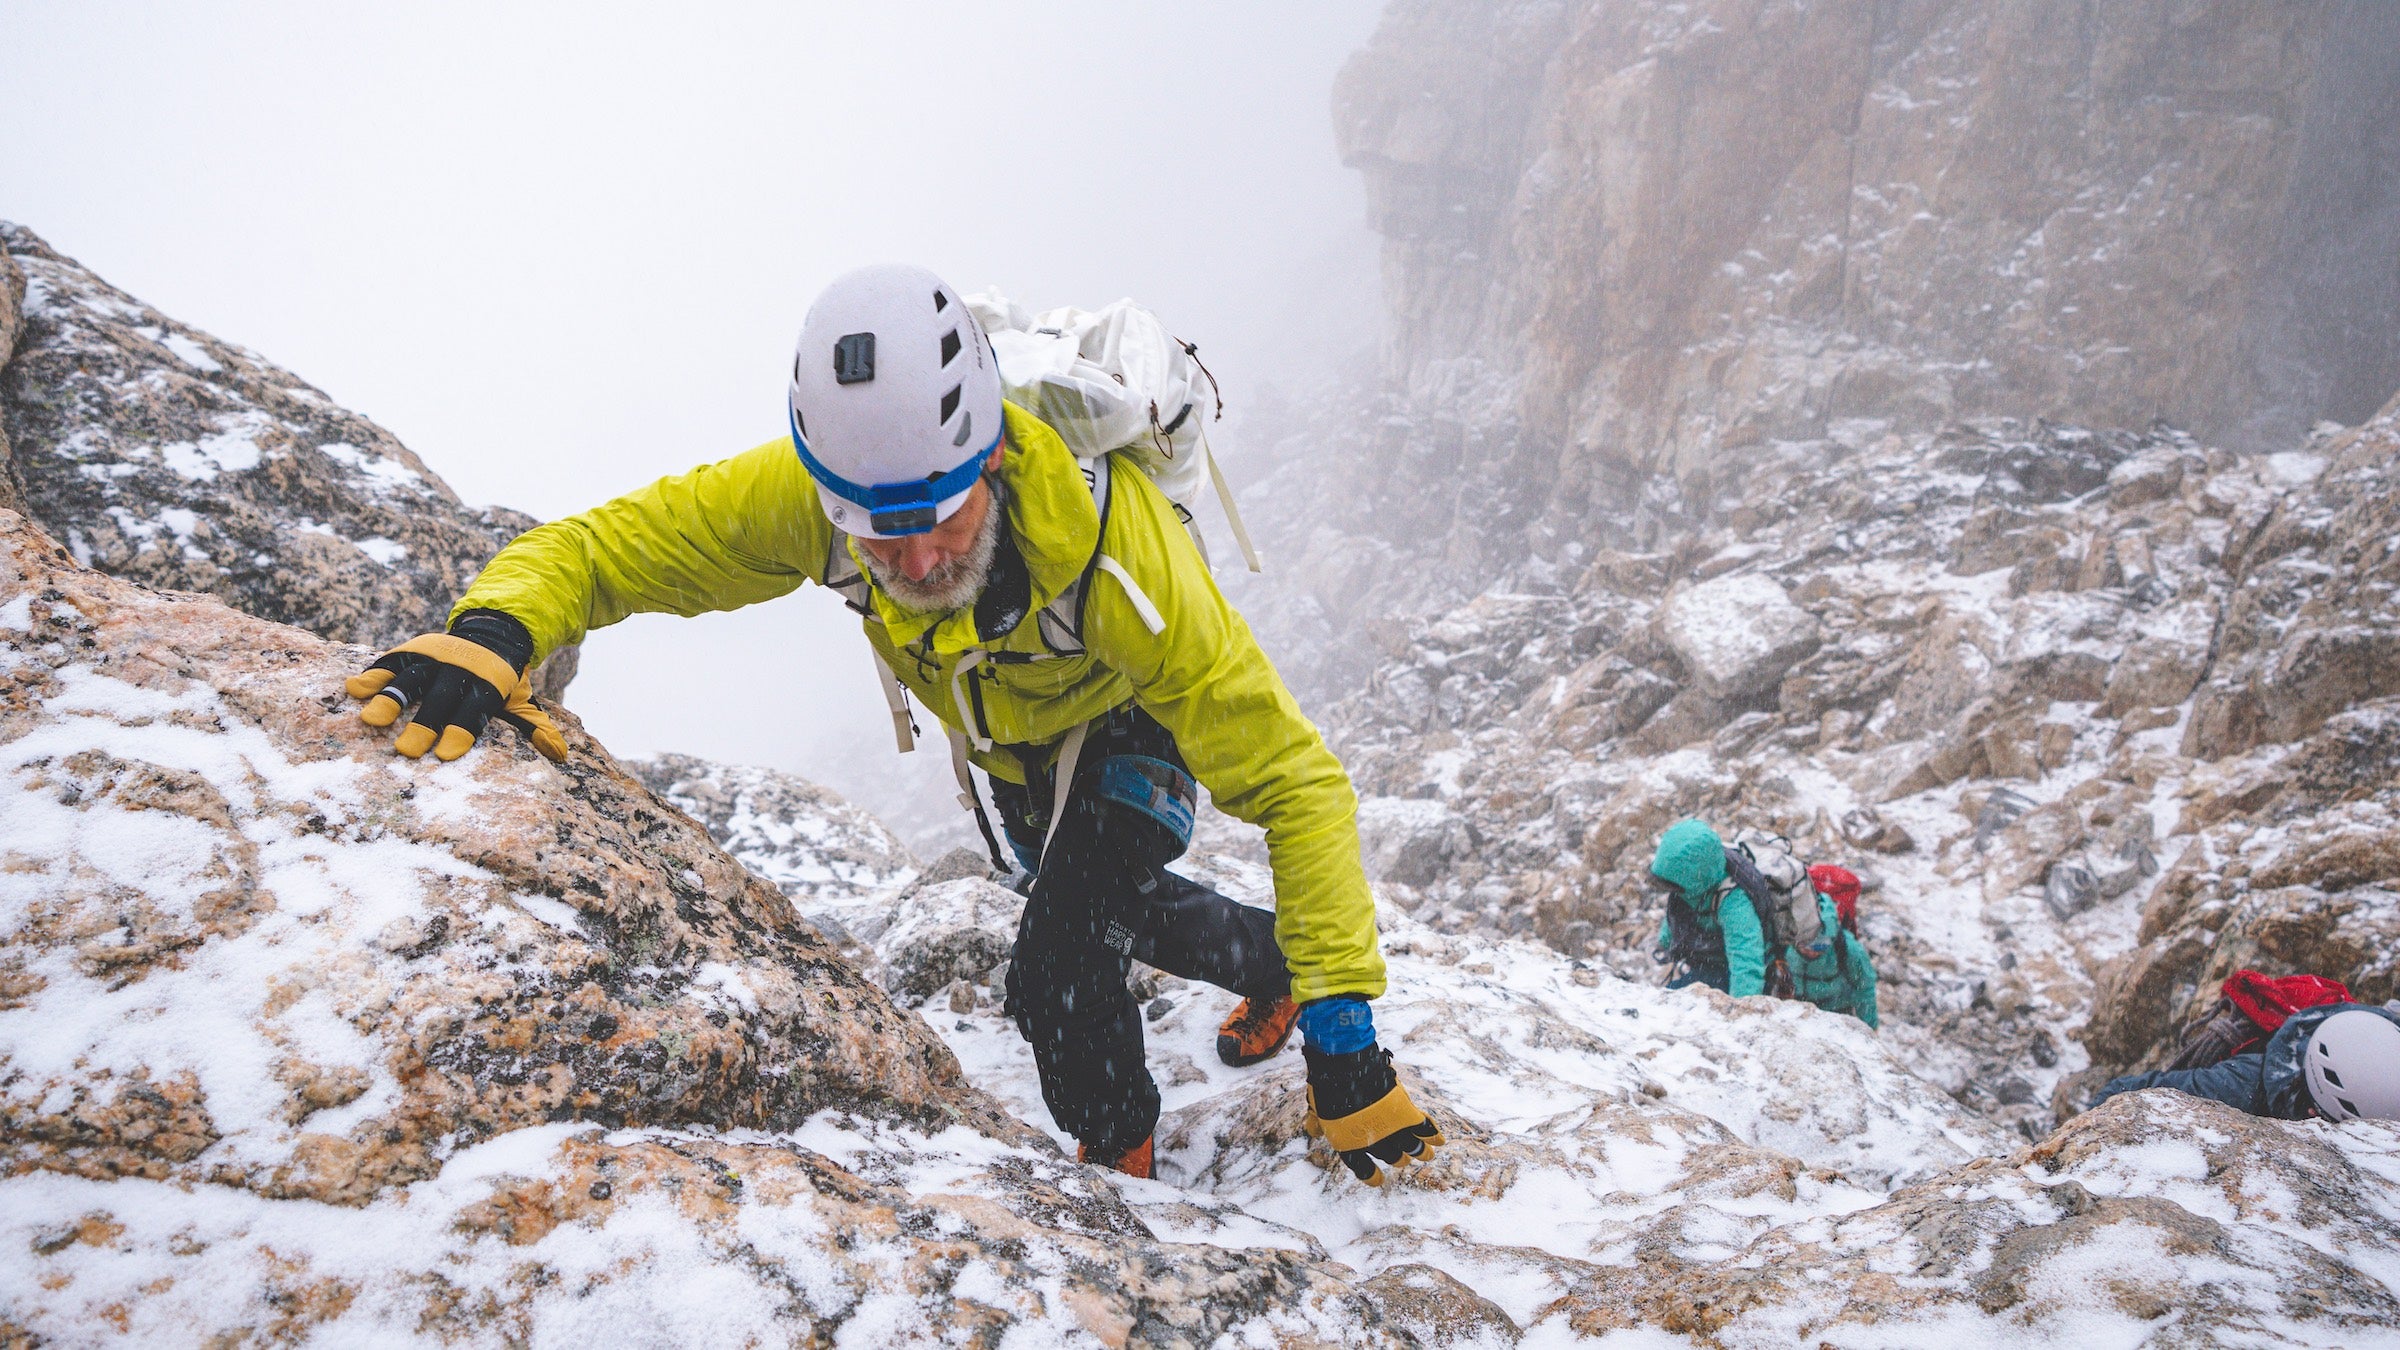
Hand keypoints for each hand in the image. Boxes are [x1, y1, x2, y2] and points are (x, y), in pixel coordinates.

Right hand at [344, 610, 565, 762]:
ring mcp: (435, 657)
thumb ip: (534, 725)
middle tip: (405, 751)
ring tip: (370, 719)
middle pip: (441, 698)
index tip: (446, 754)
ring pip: (412, 678)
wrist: (493, 631)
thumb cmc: (504, 678)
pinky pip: (393, 661)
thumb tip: (559, 754)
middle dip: (424, 724)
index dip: (461, 730)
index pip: (475, 710)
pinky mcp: (414, 649)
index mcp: (489, 684)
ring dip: (391, 698)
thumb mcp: (521, 698)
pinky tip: (354, 689)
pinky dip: (375, 674)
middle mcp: (460, 670)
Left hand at [1301, 1043, 1443, 1185]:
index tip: (1379, 1180)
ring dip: (1421, 1153)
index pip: (1362, 1168)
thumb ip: (1316, 1121)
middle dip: (1399, 1160)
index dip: (1371, 1176)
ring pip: (1411, 1147)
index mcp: (1349, 1144)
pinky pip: (1422, 1128)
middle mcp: (1371, 1141)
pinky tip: (1440, 1140)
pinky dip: (1433, 1134)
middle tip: (1404, 1160)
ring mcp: (1390, 1129)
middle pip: (1391, 1157)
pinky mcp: (1405, 1113)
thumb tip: (1312, 1130)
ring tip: (1427, 1156)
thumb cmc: (1327, 1085)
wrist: (1344, 1066)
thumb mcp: (1316, 1107)